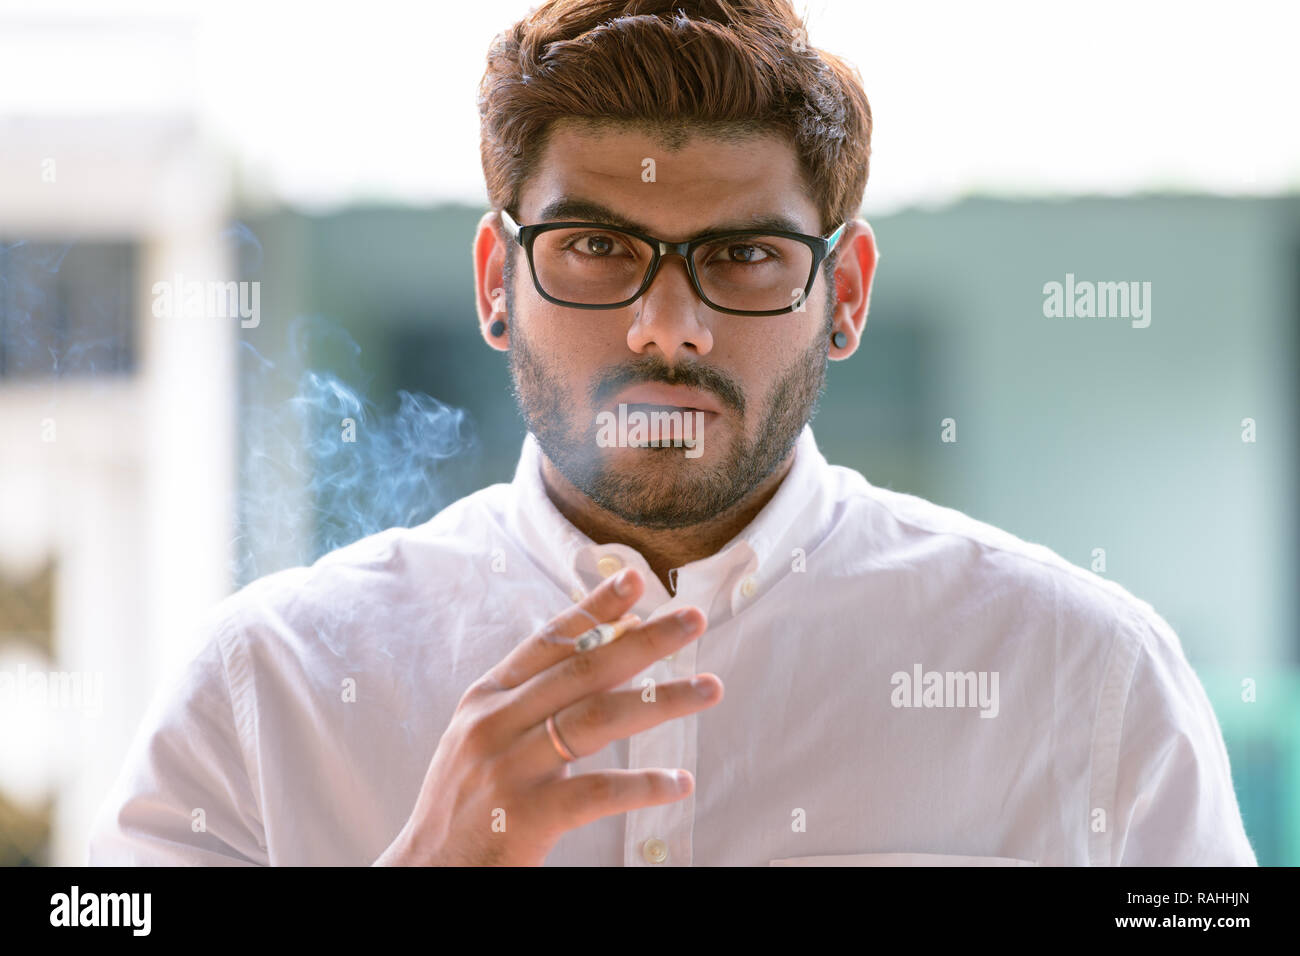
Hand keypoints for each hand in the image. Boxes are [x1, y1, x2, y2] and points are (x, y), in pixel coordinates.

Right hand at [373, 567, 722, 865]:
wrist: (423, 871)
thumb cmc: (465, 802)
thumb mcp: (486, 737)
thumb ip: (536, 699)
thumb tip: (608, 651)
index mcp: (486, 698)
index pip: (549, 641)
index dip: (594, 608)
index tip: (634, 580)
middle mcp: (495, 723)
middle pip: (584, 670)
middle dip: (644, 641)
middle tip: (693, 620)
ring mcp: (509, 768)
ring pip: (598, 719)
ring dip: (661, 700)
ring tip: (709, 688)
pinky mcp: (525, 817)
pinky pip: (598, 791)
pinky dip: (644, 785)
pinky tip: (678, 783)